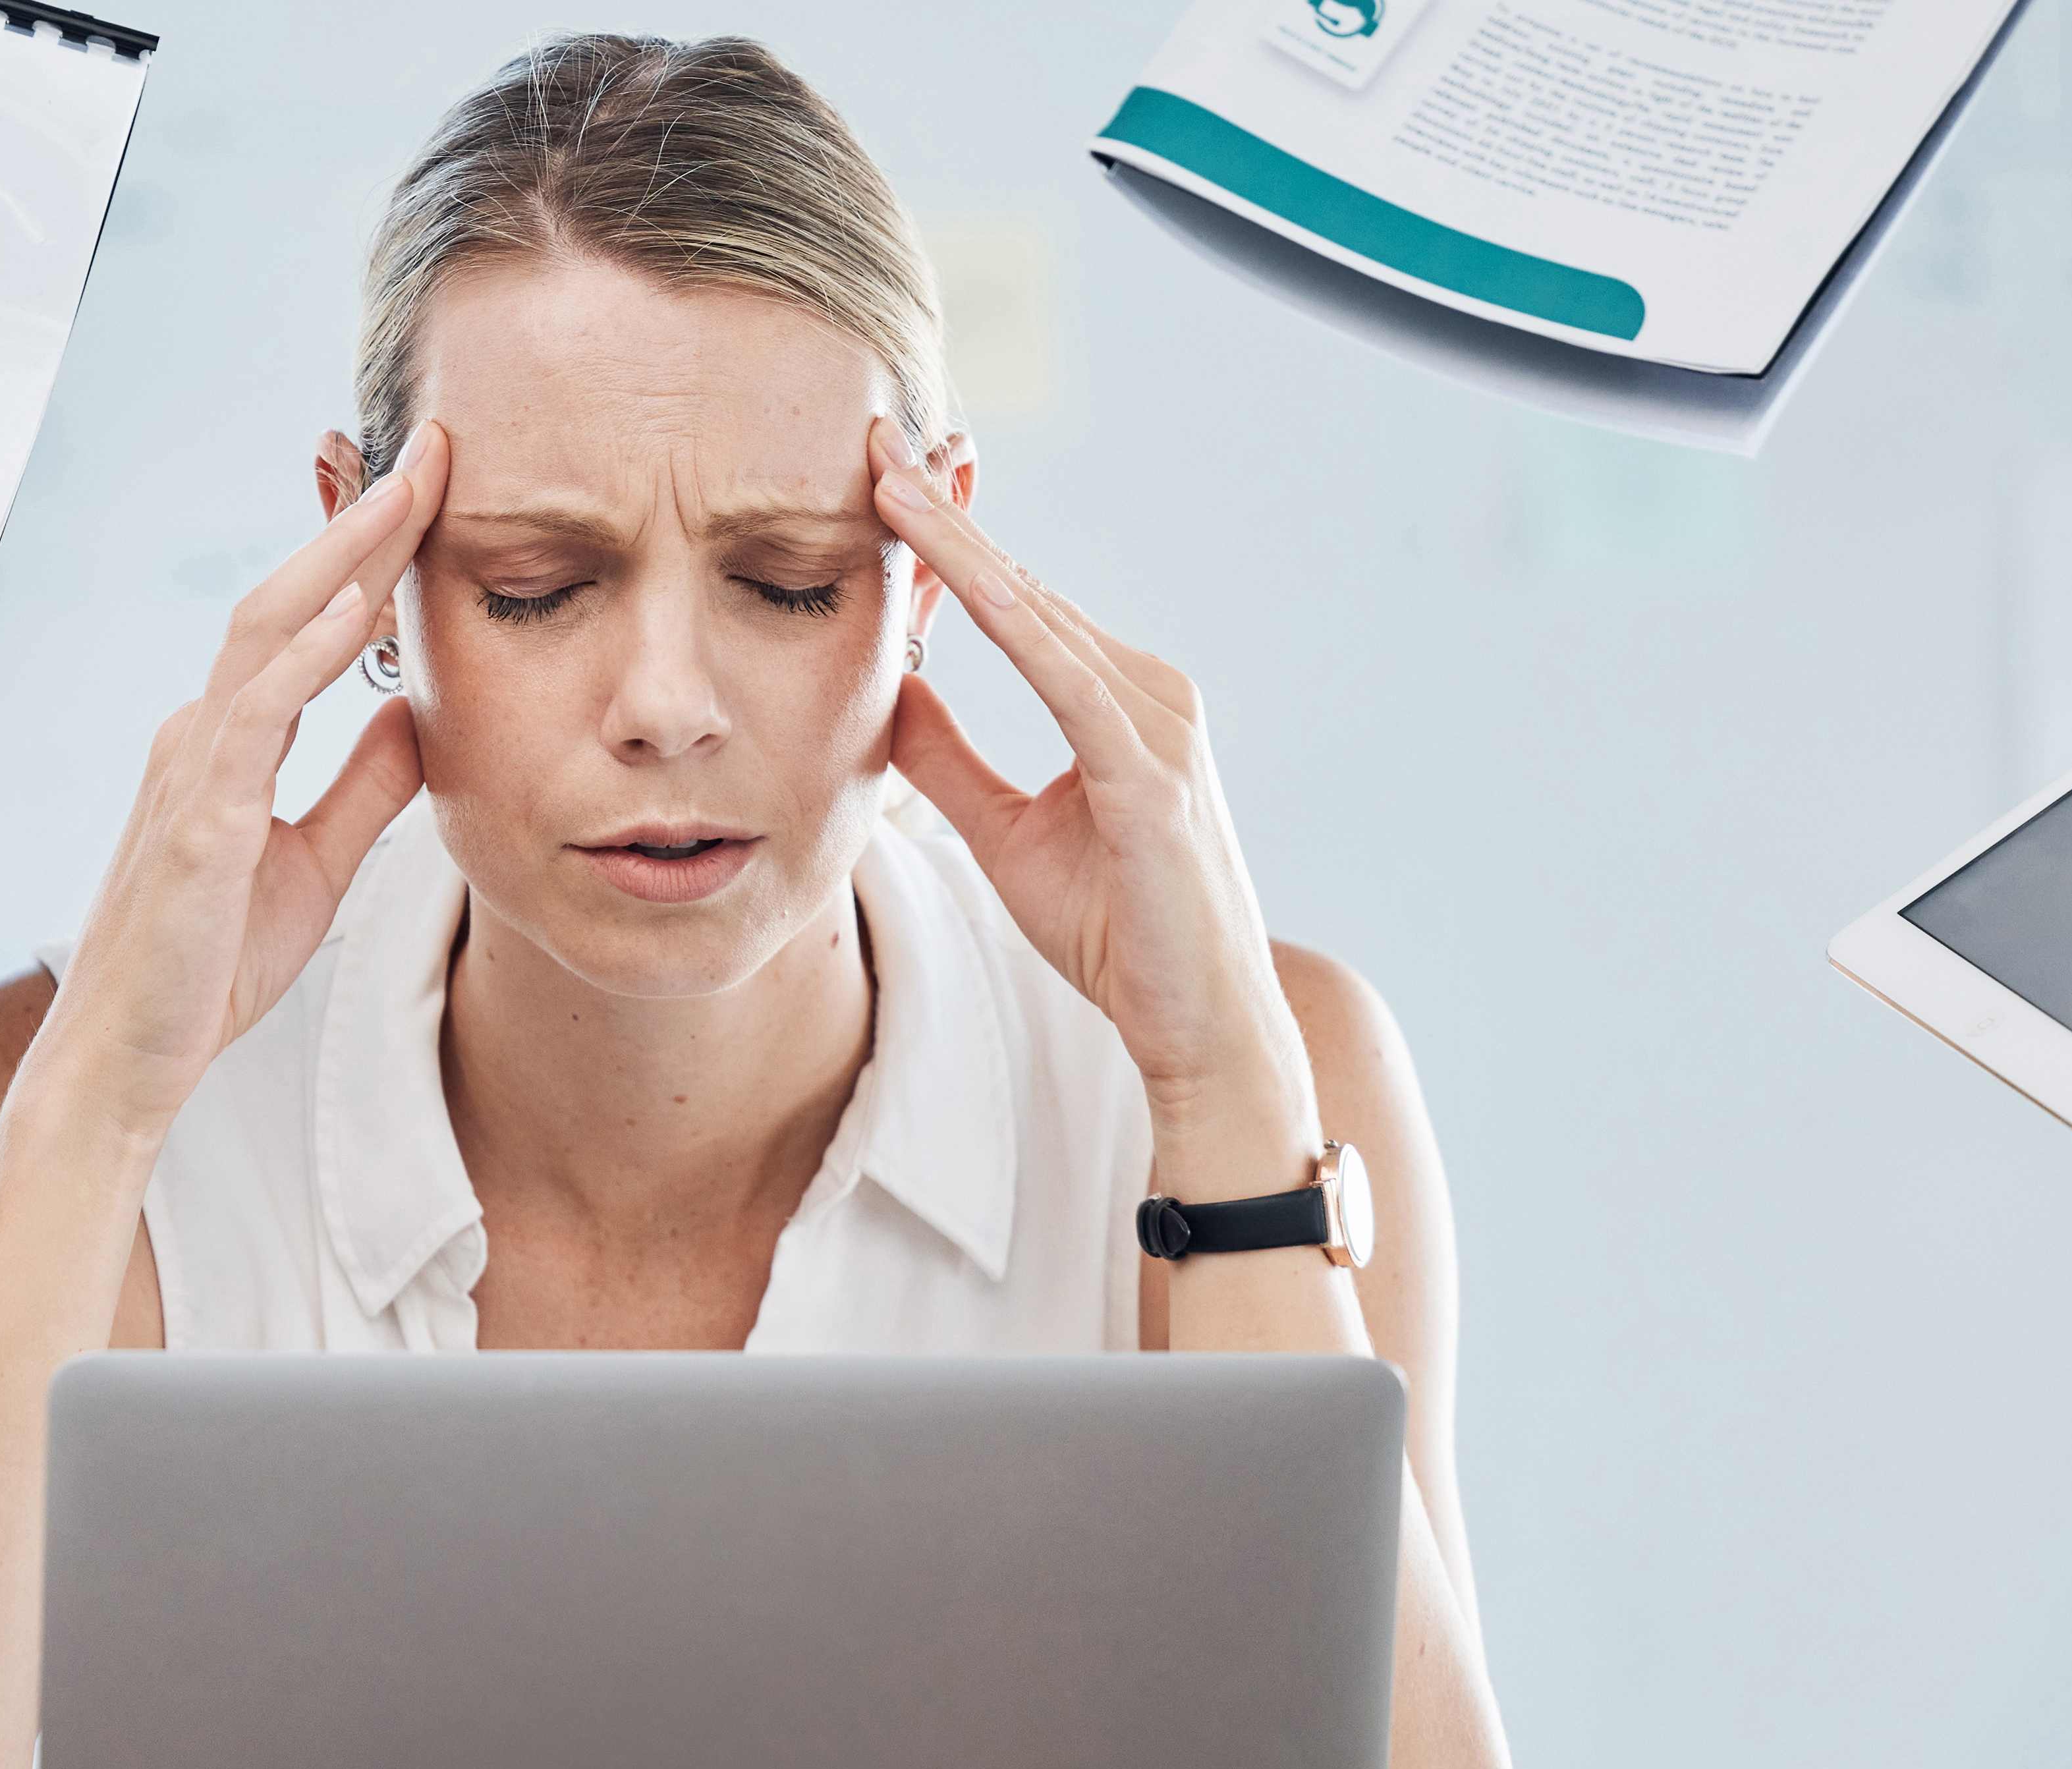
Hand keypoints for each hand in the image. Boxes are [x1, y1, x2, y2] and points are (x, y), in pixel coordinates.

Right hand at [28, 423, 445, 1128]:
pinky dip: (303, 657)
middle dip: (360, 520)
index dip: (369, 553)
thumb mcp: (318, 862)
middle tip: (434, 450)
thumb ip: (363, 785)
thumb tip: (417, 712)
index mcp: (228, 742)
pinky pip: (251, 719)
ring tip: (409, 495)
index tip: (431, 490)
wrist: (130, 1057)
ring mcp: (190, 771)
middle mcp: (200, 735)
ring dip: (340, 558)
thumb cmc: (209, 965)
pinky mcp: (195, 824)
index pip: (305, 623)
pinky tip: (353, 611)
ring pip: (265, 633)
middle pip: (284, 598)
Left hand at [864, 420, 1316, 1179]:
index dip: (948, 540)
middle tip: (872, 439)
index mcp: (1117, 703)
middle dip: (946, 513)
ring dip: (961, 546)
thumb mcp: (1005, 833)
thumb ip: (949, 760)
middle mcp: (1148, 693)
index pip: (1017, 605)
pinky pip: (1064, 676)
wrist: (1199, 1026)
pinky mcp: (1152, 770)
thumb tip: (885, 691)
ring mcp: (1159, 725)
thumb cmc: (1116, 935)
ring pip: (1039, 615)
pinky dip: (1005, 617)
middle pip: (1026, 588)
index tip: (880, 478)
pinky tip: (950, 573)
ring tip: (886, 483)